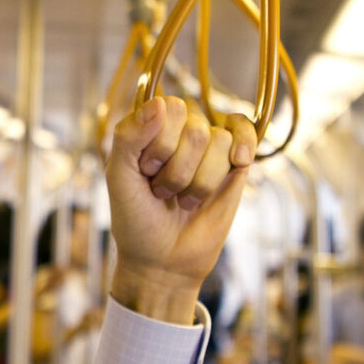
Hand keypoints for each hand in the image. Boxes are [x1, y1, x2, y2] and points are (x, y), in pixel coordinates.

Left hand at [106, 97, 255, 323]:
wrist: (161, 260)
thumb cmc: (135, 219)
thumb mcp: (119, 177)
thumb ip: (129, 137)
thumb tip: (160, 103)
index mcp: (148, 127)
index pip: (168, 108)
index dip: (159, 145)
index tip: (146, 172)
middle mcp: (178, 131)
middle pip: (195, 128)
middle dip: (178, 170)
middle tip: (163, 191)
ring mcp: (207, 147)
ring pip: (219, 142)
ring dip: (199, 181)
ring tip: (183, 198)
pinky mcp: (233, 165)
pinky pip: (245, 133)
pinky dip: (245, 143)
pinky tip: (240, 160)